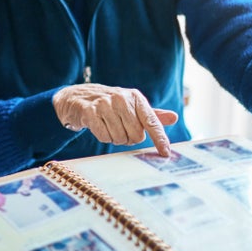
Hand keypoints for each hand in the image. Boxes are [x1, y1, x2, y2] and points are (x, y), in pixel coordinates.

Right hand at [52, 83, 177, 156]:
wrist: (77, 97)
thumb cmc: (109, 104)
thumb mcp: (131, 106)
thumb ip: (151, 115)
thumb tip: (174, 117)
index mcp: (135, 97)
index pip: (151, 121)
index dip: (160, 139)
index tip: (166, 153)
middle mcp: (121, 98)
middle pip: (136, 135)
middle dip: (129, 138)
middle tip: (120, 129)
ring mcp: (104, 104)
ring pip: (119, 138)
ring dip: (115, 138)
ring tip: (108, 126)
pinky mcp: (89, 112)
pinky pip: (104, 137)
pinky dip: (103, 136)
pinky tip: (98, 126)